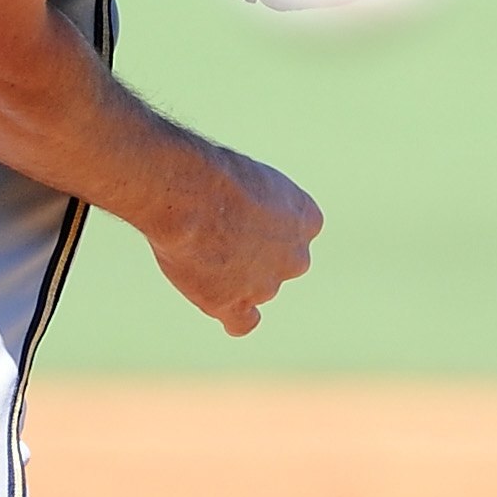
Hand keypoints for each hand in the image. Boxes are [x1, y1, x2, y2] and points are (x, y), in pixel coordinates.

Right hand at [147, 140, 323, 337]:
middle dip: (255, 255)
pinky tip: (218, 304)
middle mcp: (296, 257)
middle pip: (280, 265)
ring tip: (194, 247)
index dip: (269, 225)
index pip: (299, 231)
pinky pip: (242, 322)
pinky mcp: (235, 304)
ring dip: (232, 277)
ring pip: (255, 290)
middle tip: (215, 231)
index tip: (244, 215)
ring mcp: (267, 286)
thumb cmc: (212, 174)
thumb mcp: (247, 176)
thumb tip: (237, 220)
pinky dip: (233, 316)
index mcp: (307, 218)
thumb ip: (255, 204)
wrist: (189, 196)